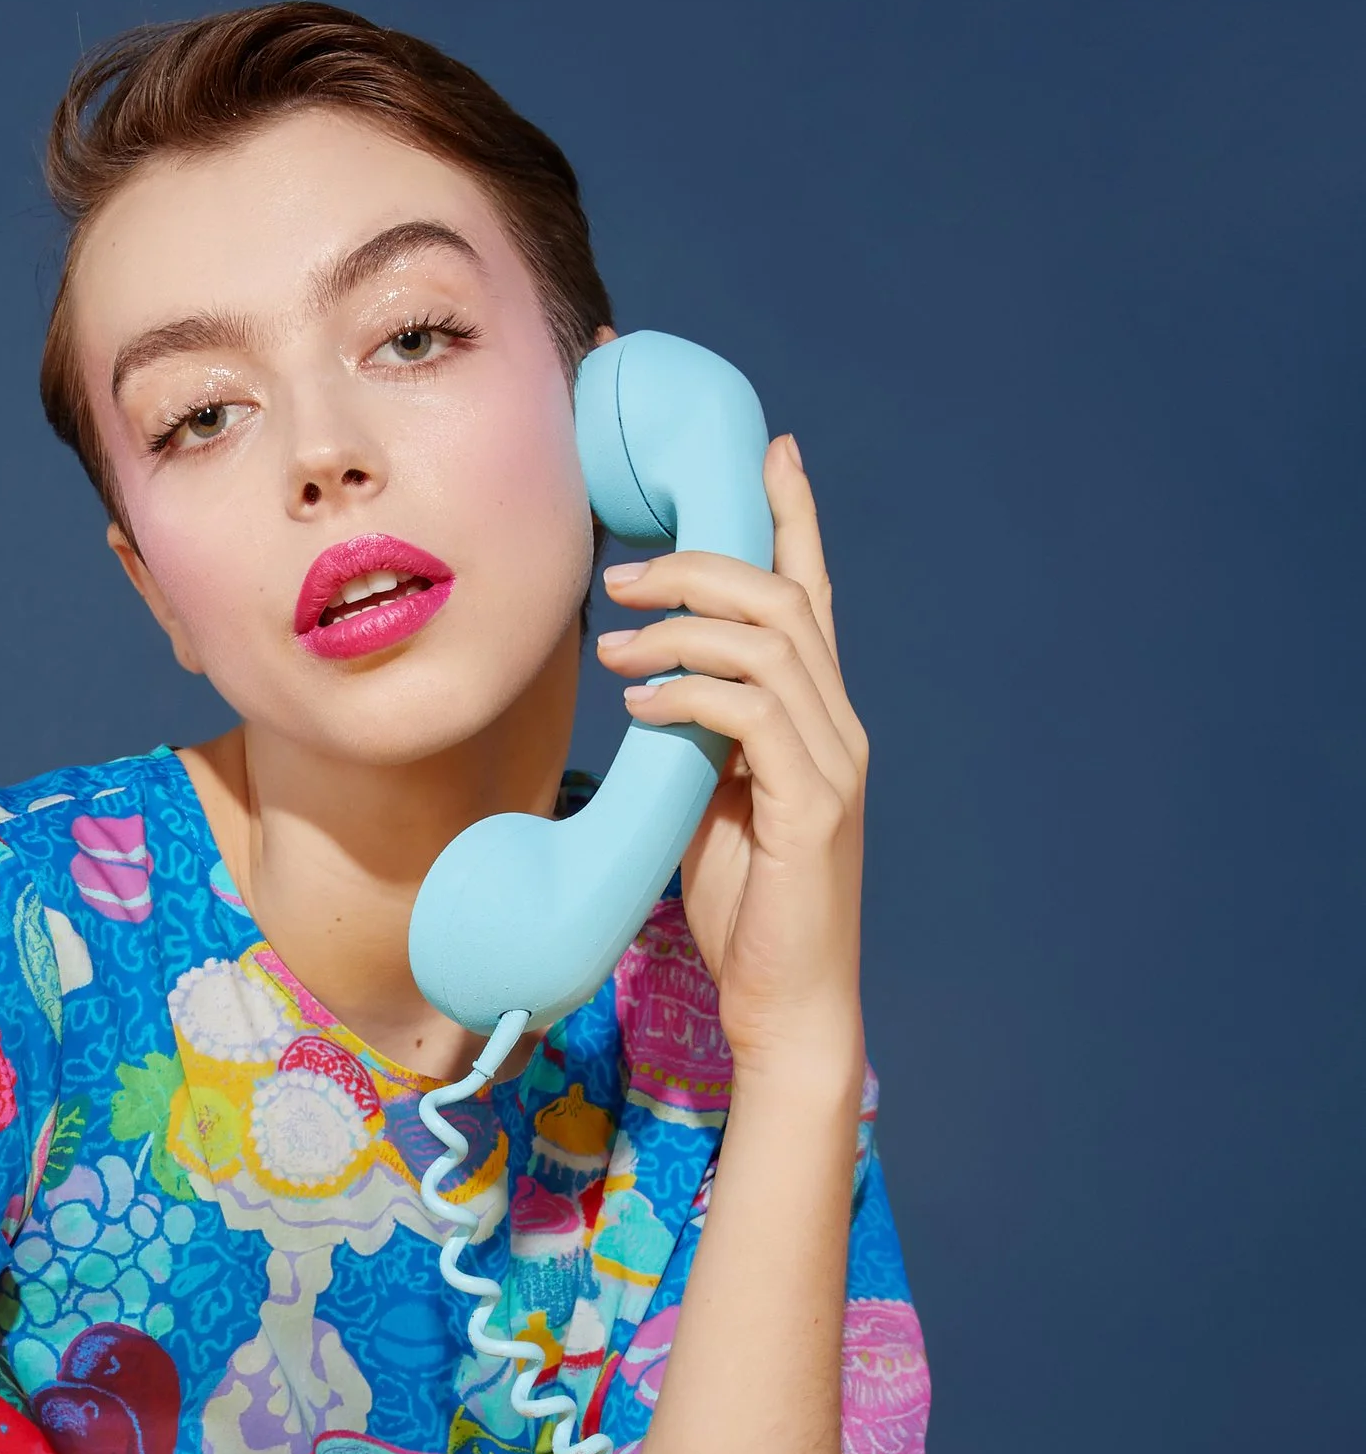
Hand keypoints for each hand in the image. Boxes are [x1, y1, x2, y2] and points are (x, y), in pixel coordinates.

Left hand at [592, 433, 867, 1080]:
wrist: (788, 1005)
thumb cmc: (744, 911)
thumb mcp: (710, 802)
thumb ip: (700, 738)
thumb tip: (652, 684)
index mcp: (818, 719)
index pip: (811, 595)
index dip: (793, 517)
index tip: (769, 449)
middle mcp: (839, 727)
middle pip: (787, 599)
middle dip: (704, 562)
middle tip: (621, 571)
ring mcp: (834, 763)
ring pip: (770, 644)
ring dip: (683, 629)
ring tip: (613, 644)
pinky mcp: (814, 807)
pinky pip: (752, 715)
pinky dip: (691, 694)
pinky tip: (641, 704)